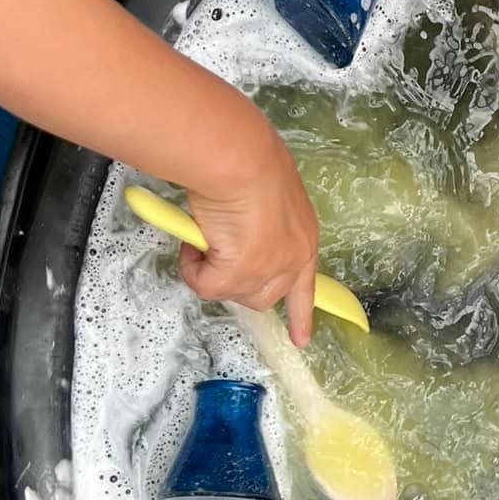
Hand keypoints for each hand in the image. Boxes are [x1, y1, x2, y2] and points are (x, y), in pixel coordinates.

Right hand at [183, 120, 320, 344]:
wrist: (237, 158)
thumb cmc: (247, 161)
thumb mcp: (263, 196)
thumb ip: (257, 223)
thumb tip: (231, 232)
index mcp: (305, 240)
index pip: (306, 287)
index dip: (301, 315)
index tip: (301, 340)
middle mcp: (292, 261)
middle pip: (262, 296)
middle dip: (235, 281)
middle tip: (214, 253)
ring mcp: (268, 271)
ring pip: (233, 293)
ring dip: (212, 271)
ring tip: (203, 237)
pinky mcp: (239, 275)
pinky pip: (205, 287)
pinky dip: (192, 268)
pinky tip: (193, 240)